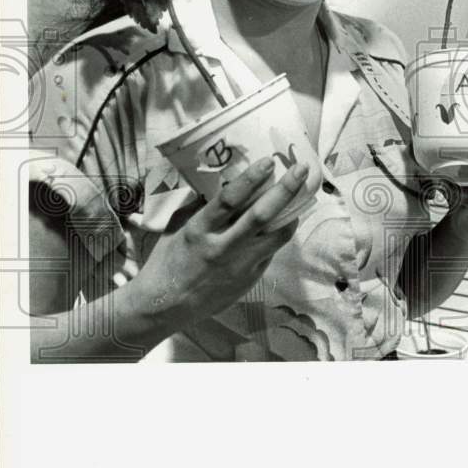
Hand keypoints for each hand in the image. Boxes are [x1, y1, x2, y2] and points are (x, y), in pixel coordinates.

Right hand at [126, 157, 309, 332]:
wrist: (164, 306)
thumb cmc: (168, 261)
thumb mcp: (178, 228)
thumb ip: (202, 207)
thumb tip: (224, 181)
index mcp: (199, 230)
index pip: (229, 200)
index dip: (251, 178)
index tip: (269, 161)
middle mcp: (222, 247)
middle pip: (261, 215)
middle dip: (285, 190)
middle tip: (301, 169)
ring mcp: (240, 265)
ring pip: (277, 236)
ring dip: (292, 213)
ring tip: (302, 195)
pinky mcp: (251, 278)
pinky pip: (271, 251)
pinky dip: (280, 234)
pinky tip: (286, 221)